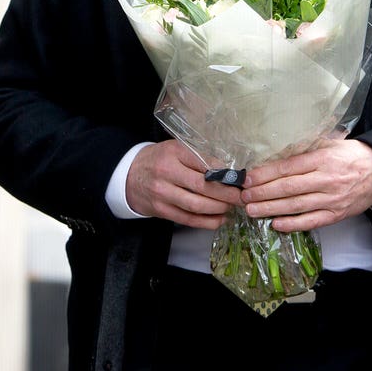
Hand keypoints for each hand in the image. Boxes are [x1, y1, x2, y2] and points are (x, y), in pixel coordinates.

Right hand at [125, 139, 241, 227]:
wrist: (129, 175)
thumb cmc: (159, 159)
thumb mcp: (176, 149)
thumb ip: (198, 157)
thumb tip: (228, 169)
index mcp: (174, 153)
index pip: (204, 163)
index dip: (225, 173)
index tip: (240, 179)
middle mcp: (167, 173)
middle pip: (203, 186)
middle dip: (227, 194)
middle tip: (242, 196)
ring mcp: (163, 194)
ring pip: (196, 205)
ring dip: (219, 208)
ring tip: (232, 206)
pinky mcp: (161, 211)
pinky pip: (188, 219)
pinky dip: (207, 221)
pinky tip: (220, 219)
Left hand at [241, 139, 371, 231]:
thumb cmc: (352, 155)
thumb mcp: (332, 142)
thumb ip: (308, 145)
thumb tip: (279, 146)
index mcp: (323, 158)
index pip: (289, 167)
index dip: (267, 173)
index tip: (249, 177)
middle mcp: (326, 179)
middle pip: (289, 188)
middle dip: (263, 193)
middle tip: (244, 196)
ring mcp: (331, 199)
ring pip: (296, 206)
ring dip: (271, 209)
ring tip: (252, 210)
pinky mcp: (336, 214)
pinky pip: (311, 221)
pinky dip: (293, 224)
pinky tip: (275, 224)